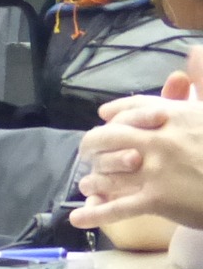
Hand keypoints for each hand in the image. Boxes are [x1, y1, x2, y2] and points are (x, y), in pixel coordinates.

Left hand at [73, 46, 202, 230]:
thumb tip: (195, 50)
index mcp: (174, 115)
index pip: (134, 109)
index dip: (116, 113)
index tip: (104, 116)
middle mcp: (158, 139)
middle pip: (108, 137)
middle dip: (93, 145)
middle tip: (87, 152)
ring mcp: (155, 170)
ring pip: (108, 172)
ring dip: (93, 179)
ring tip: (86, 185)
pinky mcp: (156, 199)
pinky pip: (116, 208)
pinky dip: (95, 214)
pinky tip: (78, 219)